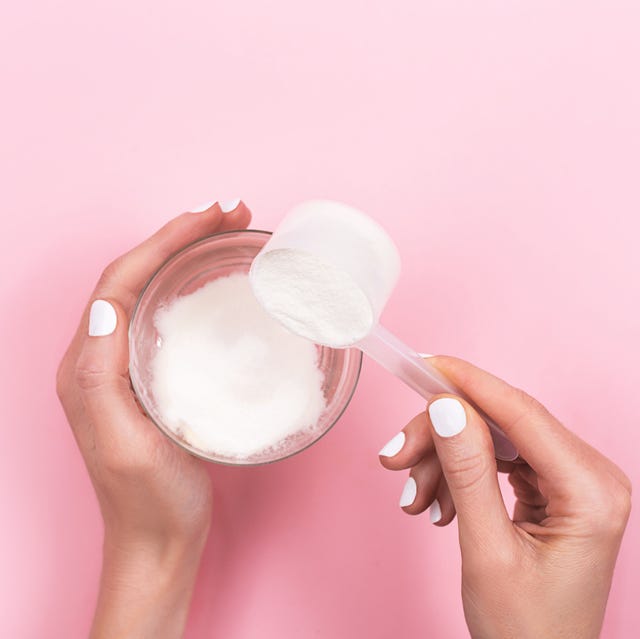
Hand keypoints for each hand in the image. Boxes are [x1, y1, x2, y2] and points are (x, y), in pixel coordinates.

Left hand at [57, 200, 251, 638]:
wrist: (159, 539)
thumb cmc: (149, 499)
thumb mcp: (125, 444)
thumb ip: (103, 381)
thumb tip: (106, 310)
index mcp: (89, 365)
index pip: (121, 280)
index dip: (164, 241)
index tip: (211, 217)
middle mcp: (101, 356)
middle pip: (136, 274)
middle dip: (180, 235)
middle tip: (230, 213)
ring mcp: (126, 364)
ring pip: (151, 288)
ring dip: (186, 252)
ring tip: (226, 232)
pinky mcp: (151, 374)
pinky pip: (167, 312)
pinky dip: (192, 283)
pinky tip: (217, 279)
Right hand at [379, 356, 630, 638]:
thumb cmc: (525, 629)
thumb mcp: (487, 550)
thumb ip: (467, 473)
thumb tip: (446, 407)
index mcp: (591, 491)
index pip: (520, 412)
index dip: (467, 382)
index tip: (424, 363)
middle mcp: (590, 476)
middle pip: (500, 423)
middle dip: (441, 437)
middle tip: (394, 458)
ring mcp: (571, 481)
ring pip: (490, 439)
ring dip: (443, 461)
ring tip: (415, 499)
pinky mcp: (551, 488)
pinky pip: (494, 460)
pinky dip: (458, 474)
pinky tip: (437, 503)